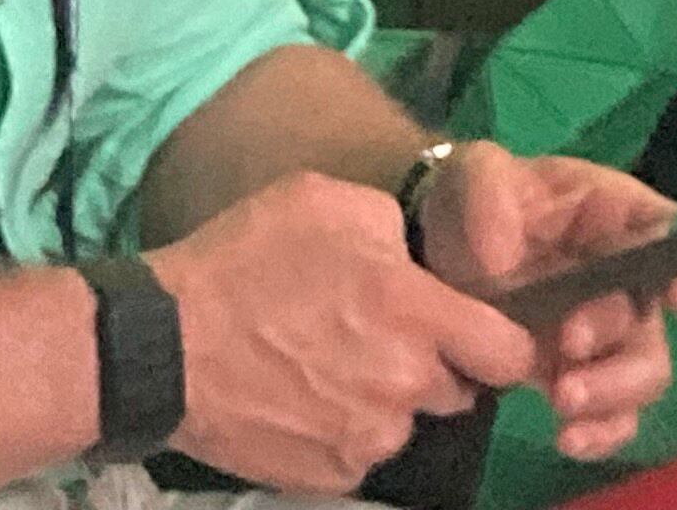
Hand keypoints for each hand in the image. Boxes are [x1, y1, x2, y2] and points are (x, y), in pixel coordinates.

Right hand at [149, 168, 537, 495]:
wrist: (165, 346)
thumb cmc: (244, 259)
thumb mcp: (321, 200)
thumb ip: (392, 227)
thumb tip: (418, 260)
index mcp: (414, 314)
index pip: (510, 354)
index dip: (500, 342)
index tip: (473, 332)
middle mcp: (407, 385)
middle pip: (456, 389)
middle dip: (428, 364)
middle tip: (370, 335)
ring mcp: (372, 439)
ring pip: (404, 420)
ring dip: (382, 397)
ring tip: (321, 364)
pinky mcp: (335, 476)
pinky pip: (361, 451)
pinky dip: (341, 428)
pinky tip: (298, 397)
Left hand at [405, 144, 676, 464]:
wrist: (435, 249)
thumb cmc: (472, 200)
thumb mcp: (474, 175)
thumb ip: (489, 195)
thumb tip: (503, 261)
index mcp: (610, 213)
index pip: (670, 232)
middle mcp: (623, 275)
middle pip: (653, 314)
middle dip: (616, 335)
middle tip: (566, 344)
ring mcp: (604, 332)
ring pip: (642, 373)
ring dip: (612, 392)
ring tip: (562, 399)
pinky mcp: (578, 374)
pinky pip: (612, 415)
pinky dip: (600, 433)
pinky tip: (567, 439)